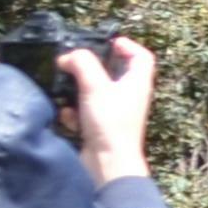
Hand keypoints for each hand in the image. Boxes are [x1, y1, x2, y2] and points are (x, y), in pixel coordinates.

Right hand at [59, 37, 156, 186]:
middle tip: (75, 64)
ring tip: (66, 90)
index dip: (128, 45)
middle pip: (114, 73)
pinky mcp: (101, 128)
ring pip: (95, 93)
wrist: (108, 164)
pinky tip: (69, 118)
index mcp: (137, 83)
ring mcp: (115, 113)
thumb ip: (82, 64)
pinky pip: (85, 113)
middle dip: (92, 68)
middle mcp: (129, 97)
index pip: (142, 57)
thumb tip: (68, 56)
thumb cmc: (110, 124)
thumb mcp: (95, 86)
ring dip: (78, 91)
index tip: (109, 42)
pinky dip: (75, 113)